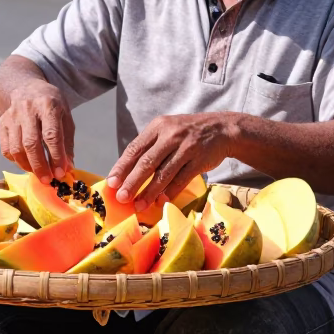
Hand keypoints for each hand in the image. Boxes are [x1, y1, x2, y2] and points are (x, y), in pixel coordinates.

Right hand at [0, 80, 74, 182]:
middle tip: (47, 180)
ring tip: (38, 174)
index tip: (60, 173)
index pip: (51, 135)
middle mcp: (27, 108)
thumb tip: (67, 168)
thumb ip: (67, 142)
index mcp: (48, 104)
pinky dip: (16, 161)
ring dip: (27, 166)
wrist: (27, 88)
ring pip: (16, 148)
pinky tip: (26, 164)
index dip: (56, 156)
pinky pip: (6, 148)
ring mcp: (12, 116)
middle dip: (40, 166)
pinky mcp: (2, 123)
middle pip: (31, 143)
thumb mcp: (65, 117)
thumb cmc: (51, 106)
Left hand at [106, 113, 236, 210]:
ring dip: (149, 192)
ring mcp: (186, 148)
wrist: (222, 129)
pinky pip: (181, 180)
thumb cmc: (188, 133)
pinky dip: (169, 192)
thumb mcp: (167, 130)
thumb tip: (126, 173)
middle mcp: (171, 135)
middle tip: (121, 198)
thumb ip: (150, 147)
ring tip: (138, 206)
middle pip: (147, 162)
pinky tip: (160, 202)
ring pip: (163, 174)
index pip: (135, 148)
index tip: (111, 183)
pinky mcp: (199, 160)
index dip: (122, 167)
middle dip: (132, 182)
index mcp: (158, 127)